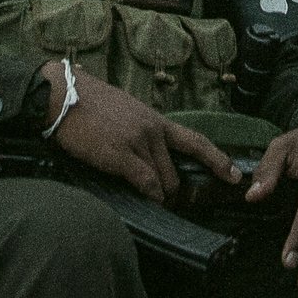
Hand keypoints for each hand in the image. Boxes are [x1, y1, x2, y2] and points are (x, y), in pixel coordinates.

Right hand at [41, 60, 238, 201]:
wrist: (63, 96)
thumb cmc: (88, 103)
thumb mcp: (125, 110)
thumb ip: (141, 129)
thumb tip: (148, 150)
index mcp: (155, 119)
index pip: (195, 141)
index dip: (218, 160)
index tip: (235, 175)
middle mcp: (152, 130)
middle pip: (177, 170)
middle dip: (175, 191)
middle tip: (169, 202)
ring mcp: (138, 142)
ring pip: (164, 180)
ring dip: (162, 196)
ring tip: (154, 202)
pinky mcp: (121, 155)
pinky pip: (146, 182)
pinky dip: (150, 194)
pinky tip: (148, 198)